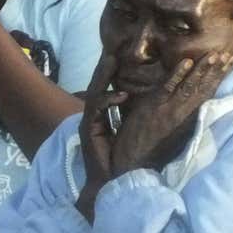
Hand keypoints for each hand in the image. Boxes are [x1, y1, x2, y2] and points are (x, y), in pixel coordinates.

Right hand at [77, 53, 122, 218]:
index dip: (110, 73)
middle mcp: (94, 118)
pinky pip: (97, 109)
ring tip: (111, 60)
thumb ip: (131, 114)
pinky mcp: (89, 130)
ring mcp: (90, 123)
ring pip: (95, 93)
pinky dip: (109, 100)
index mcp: (103, 117)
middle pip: (98, 86)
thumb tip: (143, 98)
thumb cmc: (124, 160)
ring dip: (103, 76)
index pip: (107, 89)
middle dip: (105, 68)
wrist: (112, 182)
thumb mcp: (131, 131)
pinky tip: (121, 94)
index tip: (119, 56)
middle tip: (113, 50)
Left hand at [108, 54, 230, 175]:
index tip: (230, 64)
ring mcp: (170, 112)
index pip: (207, 95)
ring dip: (203, 69)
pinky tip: (187, 62)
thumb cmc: (149, 150)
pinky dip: (178, 74)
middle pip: (204, 89)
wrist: (131, 166)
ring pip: (190, 86)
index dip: (219, 79)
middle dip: (217, 71)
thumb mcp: (172, 133)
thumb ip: (182, 118)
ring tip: (215, 54)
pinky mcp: (155, 110)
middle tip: (229, 53)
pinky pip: (169, 88)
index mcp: (188, 120)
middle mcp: (184, 115)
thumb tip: (190, 104)